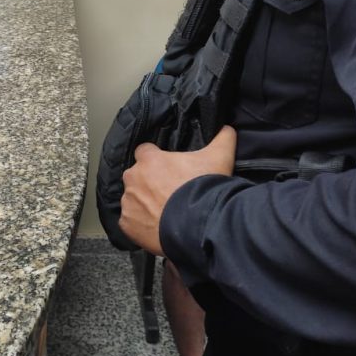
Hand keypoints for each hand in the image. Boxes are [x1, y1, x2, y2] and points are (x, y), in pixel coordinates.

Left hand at [119, 127, 236, 255]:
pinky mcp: (128, 224)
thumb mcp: (220, 157)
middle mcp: (133, 179)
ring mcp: (128, 203)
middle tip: (170, 193)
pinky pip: (131, 222)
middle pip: (137, 177)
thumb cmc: (204, 188)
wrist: (199, 225)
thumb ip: (222, 138)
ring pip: (133, 199)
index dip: (156, 159)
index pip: (145, 152)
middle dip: (149, 183)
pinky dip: (141, 224)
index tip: (168, 168)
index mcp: (149, 160)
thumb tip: (227, 128)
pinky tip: (158, 227)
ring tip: (166, 212)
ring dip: (145, 204)